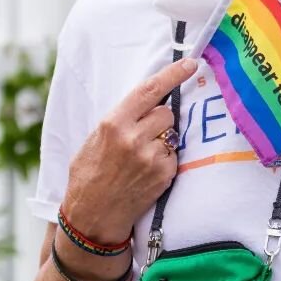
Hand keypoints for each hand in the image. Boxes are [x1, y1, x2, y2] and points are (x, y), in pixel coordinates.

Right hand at [62, 57, 196, 242]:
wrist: (92, 217)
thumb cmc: (89, 175)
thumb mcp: (93, 140)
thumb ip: (119, 120)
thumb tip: (146, 102)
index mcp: (113, 123)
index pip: (150, 90)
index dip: (174, 74)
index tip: (191, 64)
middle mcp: (133, 138)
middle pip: (167, 112)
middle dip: (160, 119)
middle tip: (145, 134)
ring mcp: (151, 157)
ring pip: (173, 133)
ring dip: (163, 140)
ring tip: (142, 157)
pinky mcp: (164, 174)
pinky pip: (174, 155)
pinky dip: (165, 159)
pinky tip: (147, 172)